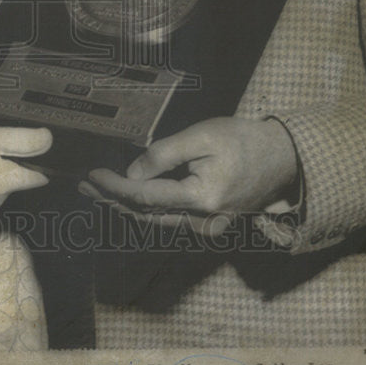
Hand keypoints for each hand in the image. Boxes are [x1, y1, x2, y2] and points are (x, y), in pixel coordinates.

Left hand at [80, 117, 297, 229]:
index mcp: (201, 199)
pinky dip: (146, 209)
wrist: (282, 158)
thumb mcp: (202, 136)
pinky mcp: (210, 225)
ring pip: (156, 221)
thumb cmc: (243, 140)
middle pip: (146, 214)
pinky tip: (127, 198)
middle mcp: (203, 222)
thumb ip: (164, 155)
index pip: (145, 197)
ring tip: (97, 191)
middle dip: (112, 200)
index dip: (114, 188)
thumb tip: (132, 175)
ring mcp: (208, 228)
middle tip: (83, 185)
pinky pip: (170, 220)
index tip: (91, 175)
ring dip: (125, 206)